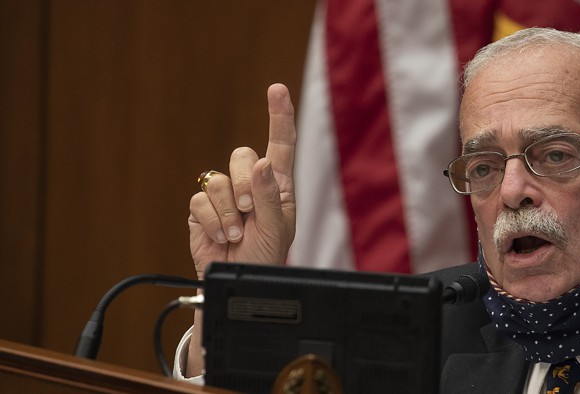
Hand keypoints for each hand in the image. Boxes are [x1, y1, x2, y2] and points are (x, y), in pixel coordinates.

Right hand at [187, 83, 296, 279]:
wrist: (238, 283)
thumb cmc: (266, 257)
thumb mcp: (276, 228)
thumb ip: (268, 195)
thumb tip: (262, 162)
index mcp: (277, 184)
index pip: (280, 144)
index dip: (279, 115)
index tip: (277, 89)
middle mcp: (251, 184)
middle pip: (241, 156)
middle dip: (245, 185)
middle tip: (250, 211)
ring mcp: (224, 196)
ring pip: (217, 179)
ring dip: (228, 210)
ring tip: (237, 232)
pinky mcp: (202, 210)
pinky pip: (200, 199)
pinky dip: (212, 220)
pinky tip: (221, 236)